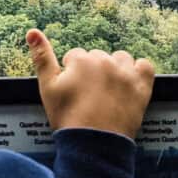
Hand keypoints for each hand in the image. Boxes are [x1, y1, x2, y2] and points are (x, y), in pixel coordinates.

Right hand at [26, 29, 154, 138]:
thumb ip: (41, 57)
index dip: (72, 74)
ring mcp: (126, 74)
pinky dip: (139, 72)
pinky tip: (129, 83)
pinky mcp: (142, 87)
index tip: (73, 91)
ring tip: (108, 90)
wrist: (93, 145)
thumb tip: (32, 31)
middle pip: (97, 58)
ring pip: (120, 59)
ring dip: (115, 69)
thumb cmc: (68, 117)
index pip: (75, 57)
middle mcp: (105, 61)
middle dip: (92, 72)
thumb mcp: (47, 87)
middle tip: (89, 96)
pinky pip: (145, 66)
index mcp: (82, 60)